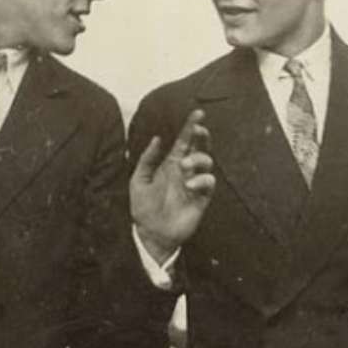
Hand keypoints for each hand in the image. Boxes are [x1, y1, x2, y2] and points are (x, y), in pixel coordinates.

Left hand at [131, 109, 214, 264]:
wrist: (151, 233)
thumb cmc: (143, 207)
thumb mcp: (138, 180)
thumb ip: (147, 159)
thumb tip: (158, 139)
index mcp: (170, 163)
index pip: (184, 141)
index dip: (191, 126)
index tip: (197, 113)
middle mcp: (185, 170)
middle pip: (200, 146)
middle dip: (202, 135)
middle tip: (198, 130)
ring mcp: (194, 183)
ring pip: (207, 161)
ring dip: (199, 159)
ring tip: (185, 166)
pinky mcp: (201, 198)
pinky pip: (209, 182)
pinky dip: (203, 179)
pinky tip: (190, 184)